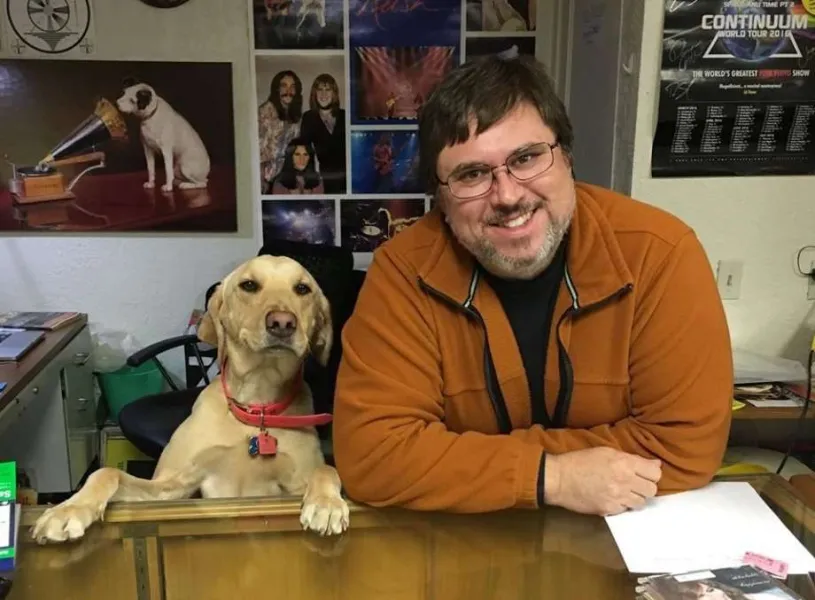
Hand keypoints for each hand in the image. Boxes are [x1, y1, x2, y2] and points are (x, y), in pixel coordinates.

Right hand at [544, 446, 661, 515]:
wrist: (559, 478)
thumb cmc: (581, 461)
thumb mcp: (606, 452)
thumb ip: (631, 458)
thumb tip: (655, 464)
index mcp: (624, 463)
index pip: (655, 473)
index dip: (651, 473)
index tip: (644, 473)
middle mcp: (624, 480)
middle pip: (652, 490)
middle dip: (645, 487)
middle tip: (634, 484)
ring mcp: (617, 497)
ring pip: (641, 502)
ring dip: (634, 497)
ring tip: (622, 492)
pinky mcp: (609, 510)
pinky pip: (626, 510)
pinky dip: (621, 505)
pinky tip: (611, 498)